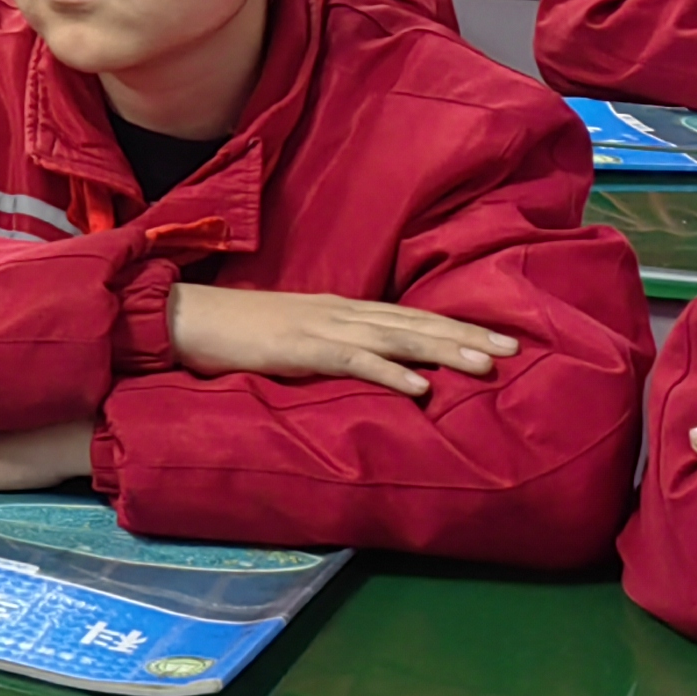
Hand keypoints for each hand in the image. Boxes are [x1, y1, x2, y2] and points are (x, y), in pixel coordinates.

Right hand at [168, 280, 517, 393]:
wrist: (183, 316)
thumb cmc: (234, 331)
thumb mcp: (292, 336)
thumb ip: (330, 346)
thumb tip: (368, 363)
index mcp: (338, 309)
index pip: (407, 316)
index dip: (453, 326)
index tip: (497, 338)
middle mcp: (339, 311)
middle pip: (413, 322)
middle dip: (465, 335)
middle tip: (513, 349)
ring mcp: (320, 327)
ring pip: (395, 337)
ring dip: (443, 350)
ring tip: (485, 365)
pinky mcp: (298, 347)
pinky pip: (352, 360)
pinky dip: (389, 371)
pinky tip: (419, 386)